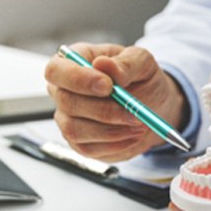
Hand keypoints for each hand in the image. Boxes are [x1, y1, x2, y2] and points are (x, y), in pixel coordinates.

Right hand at [45, 42, 187, 161]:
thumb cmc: (142, 79)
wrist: (154, 106)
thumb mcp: (142, 62)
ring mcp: (67, 118)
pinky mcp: (79, 142)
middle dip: (104, 110)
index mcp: (74, 62)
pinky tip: (133, 134)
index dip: (78, 79)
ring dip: (112, 130)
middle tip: (134, 112)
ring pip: (75, 129)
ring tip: (139, 123)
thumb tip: (103, 64)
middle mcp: (64, 90)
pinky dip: (115, 144)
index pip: (56, 70)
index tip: (108, 86)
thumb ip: (126, 63)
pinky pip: (88, 148)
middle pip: (66, 102)